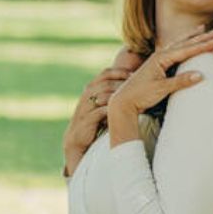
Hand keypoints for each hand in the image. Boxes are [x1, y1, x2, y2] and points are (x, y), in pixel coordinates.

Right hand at [63, 60, 139, 174]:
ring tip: (130, 96)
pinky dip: (110, 110)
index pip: (104, 74)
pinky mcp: (85, 122)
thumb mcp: (102, 105)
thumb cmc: (94, 122)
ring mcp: (85, 109)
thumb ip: (111, 94)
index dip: (118, 72)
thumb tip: (132, 83)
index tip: (133, 74)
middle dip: (120, 82)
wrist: (78, 141)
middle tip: (134, 84)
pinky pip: (99, 112)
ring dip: (116, 94)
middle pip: (103, 83)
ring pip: (100, 95)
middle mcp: (86, 97)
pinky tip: (122, 111)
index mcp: (90, 90)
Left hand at [108, 27, 212, 117]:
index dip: (202, 46)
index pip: (186, 50)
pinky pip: (174, 51)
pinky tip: (186, 43)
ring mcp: (157, 59)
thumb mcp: (162, 88)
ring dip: (191, 37)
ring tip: (202, 29)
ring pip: (179, 44)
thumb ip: (180, 81)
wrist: (124, 101)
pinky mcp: (157, 65)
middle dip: (200, 37)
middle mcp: (159, 55)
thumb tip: (201, 75)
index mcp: (161, 58)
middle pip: (184, 43)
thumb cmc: (141, 95)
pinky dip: (183, 45)